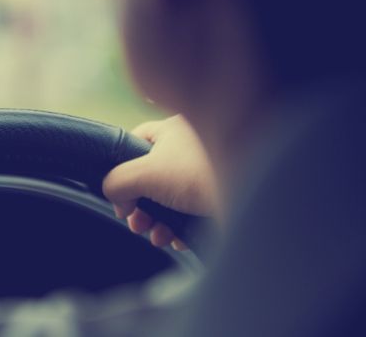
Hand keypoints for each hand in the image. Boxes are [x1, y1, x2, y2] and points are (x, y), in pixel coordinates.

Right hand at [102, 115, 216, 249]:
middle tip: (137, 224)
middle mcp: (190, 147)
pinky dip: (180, 227)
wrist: (254, 196)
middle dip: (140, 206)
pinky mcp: (219, 195)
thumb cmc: (198, 174)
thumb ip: (117, 181)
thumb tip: (114, 196)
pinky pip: (192, 210)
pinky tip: (178, 240)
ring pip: (170, 197)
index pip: (135, 143)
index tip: (121, 198)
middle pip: (151, 176)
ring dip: (158, 222)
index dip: (121, 171)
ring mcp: (206, 171)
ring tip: (157, 237)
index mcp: (172, 130)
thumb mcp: (145, 173)